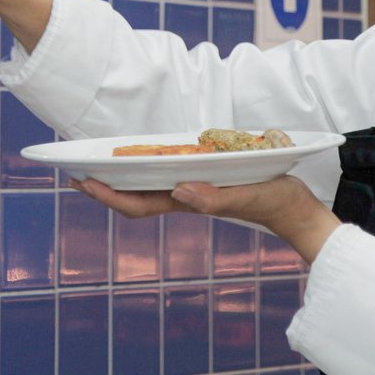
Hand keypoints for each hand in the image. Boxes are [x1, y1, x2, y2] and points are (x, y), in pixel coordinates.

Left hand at [71, 174, 339, 263]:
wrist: (300, 211)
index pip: (139, 203)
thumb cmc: (275, 202)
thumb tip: (179, 192)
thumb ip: (216, 198)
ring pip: (149, 189)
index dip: (108, 195)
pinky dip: (147, 171)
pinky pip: (168, 178)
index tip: (82, 182)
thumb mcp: (247, 195)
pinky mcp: (207, 182)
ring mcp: (196, 192)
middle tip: (75, 173)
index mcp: (190, 202)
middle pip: (136, 197)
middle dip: (105, 188)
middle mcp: (187, 198)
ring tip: (99, 167)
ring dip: (122, 180)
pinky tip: (143, 163)